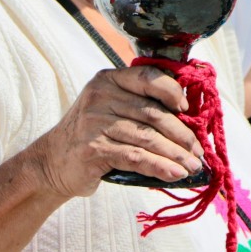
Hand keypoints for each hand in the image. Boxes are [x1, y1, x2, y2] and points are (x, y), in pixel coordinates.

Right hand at [32, 66, 204, 197]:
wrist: (51, 162)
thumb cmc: (92, 135)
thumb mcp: (110, 108)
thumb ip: (139, 105)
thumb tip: (187, 119)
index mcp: (108, 80)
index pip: (148, 77)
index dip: (172, 92)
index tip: (188, 110)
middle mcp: (100, 96)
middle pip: (152, 113)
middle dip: (181, 134)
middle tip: (198, 150)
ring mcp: (94, 122)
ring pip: (147, 138)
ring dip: (175, 154)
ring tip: (192, 166)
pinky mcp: (93, 149)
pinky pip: (136, 157)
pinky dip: (159, 167)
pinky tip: (175, 174)